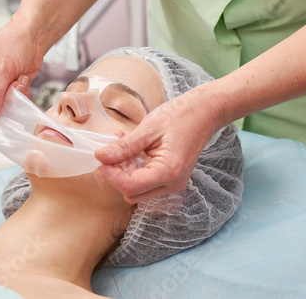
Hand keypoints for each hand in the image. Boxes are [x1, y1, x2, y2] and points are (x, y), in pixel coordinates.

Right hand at [0, 19, 43, 121]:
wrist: (31, 39)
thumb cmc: (11, 43)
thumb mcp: (1, 69)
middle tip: (9, 94)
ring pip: (0, 112)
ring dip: (13, 100)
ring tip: (18, 81)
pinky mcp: (9, 94)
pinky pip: (14, 107)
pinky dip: (22, 97)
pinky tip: (23, 81)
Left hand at [95, 90, 221, 202]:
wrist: (204, 112)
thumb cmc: (180, 116)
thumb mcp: (148, 129)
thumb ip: (124, 147)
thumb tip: (101, 157)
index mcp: (168, 172)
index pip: (129, 186)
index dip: (110, 174)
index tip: (101, 157)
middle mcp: (172, 184)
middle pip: (132, 193)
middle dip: (117, 174)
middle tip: (112, 151)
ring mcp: (173, 183)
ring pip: (138, 190)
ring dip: (126, 172)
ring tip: (124, 146)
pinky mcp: (172, 179)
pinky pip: (147, 182)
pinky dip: (136, 170)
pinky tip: (134, 150)